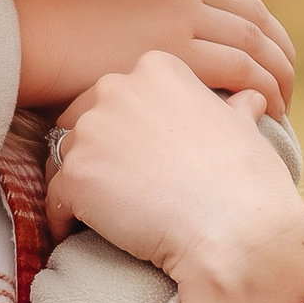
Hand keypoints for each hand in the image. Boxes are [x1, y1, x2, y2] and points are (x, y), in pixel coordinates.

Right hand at [4, 0, 295, 119]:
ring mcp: (183, 13)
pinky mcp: (179, 52)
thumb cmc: (46, 7)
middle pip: (254, 13)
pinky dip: (263, 91)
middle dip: (277, 47)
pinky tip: (267, 111)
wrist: (19, 28)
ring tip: (283, 102)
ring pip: (257, 43)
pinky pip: (243, 71)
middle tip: (284, 77)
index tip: (263, 42)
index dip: (257, 14)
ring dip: (279, 74)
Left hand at [47, 49, 303, 302]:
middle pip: (85, 119)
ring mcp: (90, 131)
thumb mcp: (245, 130)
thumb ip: (233, 109)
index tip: (140, 155)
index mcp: (157, 68)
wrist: (237, 230)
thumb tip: (249, 100)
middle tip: (117, 187)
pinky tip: (78, 234)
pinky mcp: (75, 177)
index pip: (120, 94)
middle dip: (96, 151)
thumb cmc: (248, 182)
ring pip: (65, 158)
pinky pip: (54, 199)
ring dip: (80, 183)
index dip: (126, 127)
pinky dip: (63, 218)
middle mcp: (116, 88)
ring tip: (99, 213)